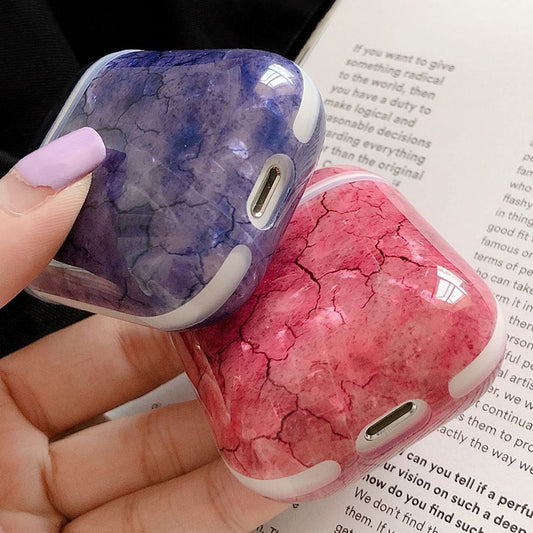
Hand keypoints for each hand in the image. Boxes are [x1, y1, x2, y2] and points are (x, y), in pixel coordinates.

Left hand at [0, 129, 287, 531]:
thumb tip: (77, 159)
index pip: (92, 323)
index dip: (161, 290)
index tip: (229, 258)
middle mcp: (17, 452)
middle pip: (147, 394)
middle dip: (222, 357)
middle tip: (290, 316)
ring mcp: (58, 520)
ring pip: (174, 466)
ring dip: (245, 430)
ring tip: (311, 382)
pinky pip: (181, 530)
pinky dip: (239, 499)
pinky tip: (291, 463)